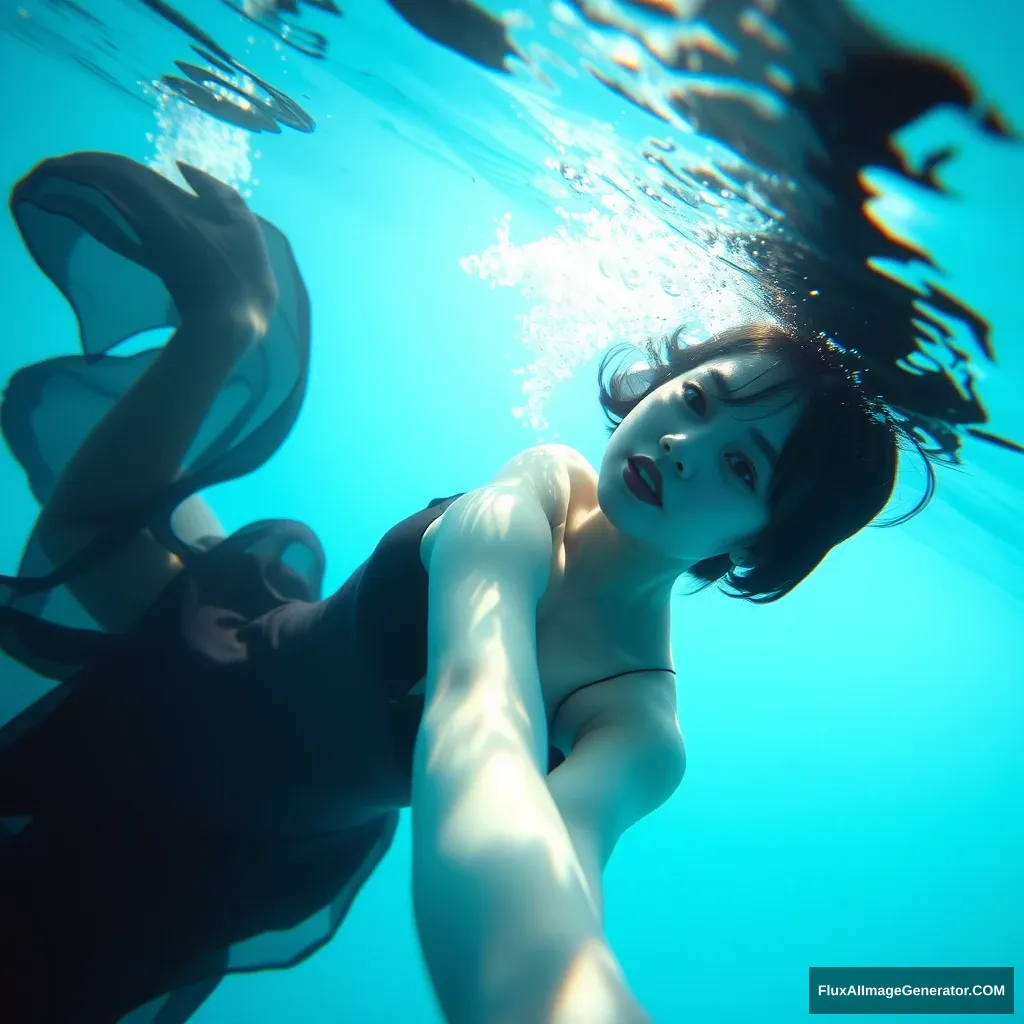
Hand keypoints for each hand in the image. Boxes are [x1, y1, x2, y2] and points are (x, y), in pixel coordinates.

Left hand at [64, 156, 279, 336]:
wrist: (229, 323)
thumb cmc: (241, 273)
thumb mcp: (243, 225)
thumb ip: (217, 191)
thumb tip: (182, 166)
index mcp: (168, 206)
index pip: (118, 172)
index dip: (92, 162)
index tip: (73, 162)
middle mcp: (149, 222)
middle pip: (105, 189)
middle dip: (80, 174)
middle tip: (60, 169)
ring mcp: (147, 244)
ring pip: (109, 211)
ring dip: (90, 195)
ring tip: (74, 183)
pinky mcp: (153, 262)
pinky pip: (116, 234)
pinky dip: (101, 221)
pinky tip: (94, 215)